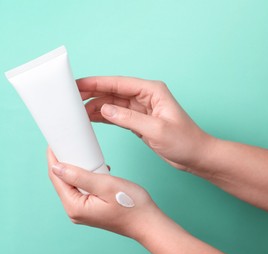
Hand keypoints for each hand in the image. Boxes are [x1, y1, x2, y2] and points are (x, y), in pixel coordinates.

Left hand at [47, 148, 228, 253]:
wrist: (148, 223)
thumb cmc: (131, 205)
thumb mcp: (105, 185)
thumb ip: (79, 176)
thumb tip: (56, 167)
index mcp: (74, 206)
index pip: (56, 178)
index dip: (54, 157)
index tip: (55, 141)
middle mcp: (75, 212)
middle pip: (62, 181)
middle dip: (64, 161)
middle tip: (70, 143)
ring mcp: (82, 212)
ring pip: (72, 184)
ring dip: (77, 168)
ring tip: (83, 154)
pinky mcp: (90, 209)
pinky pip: (81, 189)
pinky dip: (86, 177)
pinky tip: (96, 170)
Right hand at [77, 76, 215, 171]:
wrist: (196, 156)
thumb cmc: (185, 141)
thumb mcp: (156, 130)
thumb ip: (129, 118)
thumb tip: (105, 109)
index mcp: (152, 91)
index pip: (119, 83)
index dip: (96, 83)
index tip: (78, 84)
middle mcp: (145, 96)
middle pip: (113, 91)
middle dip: (92, 93)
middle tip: (71, 97)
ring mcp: (141, 108)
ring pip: (113, 103)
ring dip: (96, 106)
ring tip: (76, 111)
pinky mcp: (138, 121)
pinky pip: (116, 115)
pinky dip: (103, 117)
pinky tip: (90, 119)